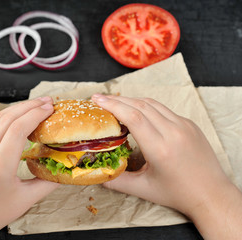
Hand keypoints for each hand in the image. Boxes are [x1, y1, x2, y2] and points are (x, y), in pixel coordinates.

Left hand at [0, 97, 58, 239]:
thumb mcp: (26, 199)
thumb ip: (48, 182)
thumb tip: (65, 169)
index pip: (18, 129)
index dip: (36, 114)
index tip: (49, 108)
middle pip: (8, 118)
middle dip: (29, 106)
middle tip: (46, 101)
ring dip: (17, 108)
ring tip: (34, 105)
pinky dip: (4, 118)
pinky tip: (16, 117)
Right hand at [92, 94, 241, 239]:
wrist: (211, 194)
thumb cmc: (177, 193)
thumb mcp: (143, 190)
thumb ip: (117, 181)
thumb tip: (97, 175)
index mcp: (160, 148)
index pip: (133, 117)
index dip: (113, 106)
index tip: (97, 101)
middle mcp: (173, 132)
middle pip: (140, 106)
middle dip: (117, 99)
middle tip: (99, 98)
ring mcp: (184, 126)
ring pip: (152, 104)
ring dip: (131, 100)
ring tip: (114, 102)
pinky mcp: (190, 125)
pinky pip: (164, 110)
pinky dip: (146, 107)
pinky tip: (136, 111)